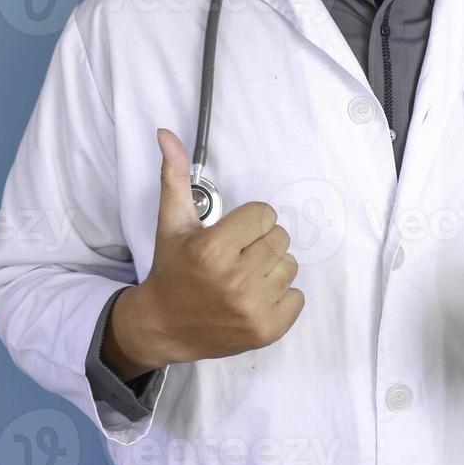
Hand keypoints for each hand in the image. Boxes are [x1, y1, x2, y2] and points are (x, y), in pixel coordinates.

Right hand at [104, 128, 303, 377]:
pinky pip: (298, 297)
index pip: (265, 214)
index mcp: (212, 250)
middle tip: (236, 257)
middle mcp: (234, 281)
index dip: (248, 222)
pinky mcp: (267, 331)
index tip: (231, 236)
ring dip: (271, 269)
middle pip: (280, 238)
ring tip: (243, 278)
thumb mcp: (172, 222)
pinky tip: (254, 298)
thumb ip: (176, 176)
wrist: (164, 327)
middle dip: (260, 243)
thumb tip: (166, 133)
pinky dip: (281, 297)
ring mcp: (252, 309)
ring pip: (290, 266)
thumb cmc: (172, 270)